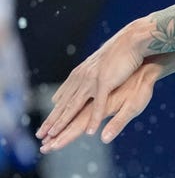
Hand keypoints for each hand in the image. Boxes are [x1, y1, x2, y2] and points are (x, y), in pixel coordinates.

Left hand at [36, 19, 152, 141]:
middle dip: (52, 121)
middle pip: (64, 104)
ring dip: (64, 122)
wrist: (132, 40)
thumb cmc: (121, 54)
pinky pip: (98, 104)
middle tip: (40, 136)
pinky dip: (94, 118)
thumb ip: (90, 76)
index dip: (54, 113)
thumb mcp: (101, 66)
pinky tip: (90, 132)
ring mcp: (92, 81)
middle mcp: (82, 79)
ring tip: (54, 137)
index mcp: (81, 75)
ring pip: (74, 106)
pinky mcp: (105, 82)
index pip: (63, 98)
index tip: (45, 126)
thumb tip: (83, 81)